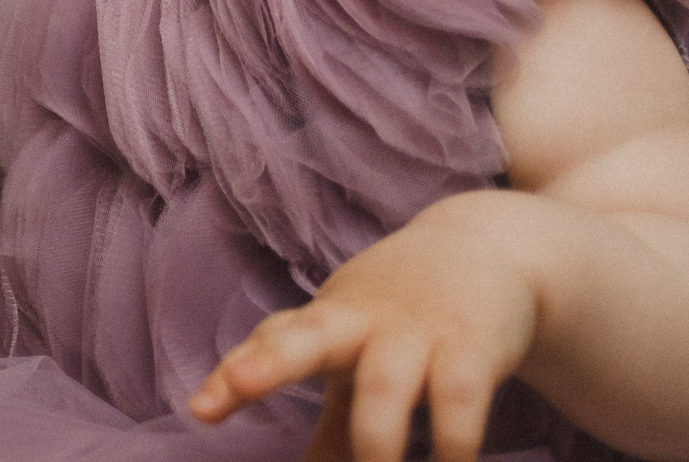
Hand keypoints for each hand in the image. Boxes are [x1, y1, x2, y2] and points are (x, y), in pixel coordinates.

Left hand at [189, 203, 537, 461]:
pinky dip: (452, 443)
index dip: (237, 372)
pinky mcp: (472, 345)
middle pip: (310, 336)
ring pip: (384, 383)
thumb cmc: (405, 312)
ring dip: (375, 442)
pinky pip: (459, 399)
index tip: (201, 411)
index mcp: (328, 320)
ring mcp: (416, 330)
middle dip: (271, 363)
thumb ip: (337, 420)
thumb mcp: (363, 355)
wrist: (487, 246)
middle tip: (239, 385)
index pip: (274, 339)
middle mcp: (362, 321)